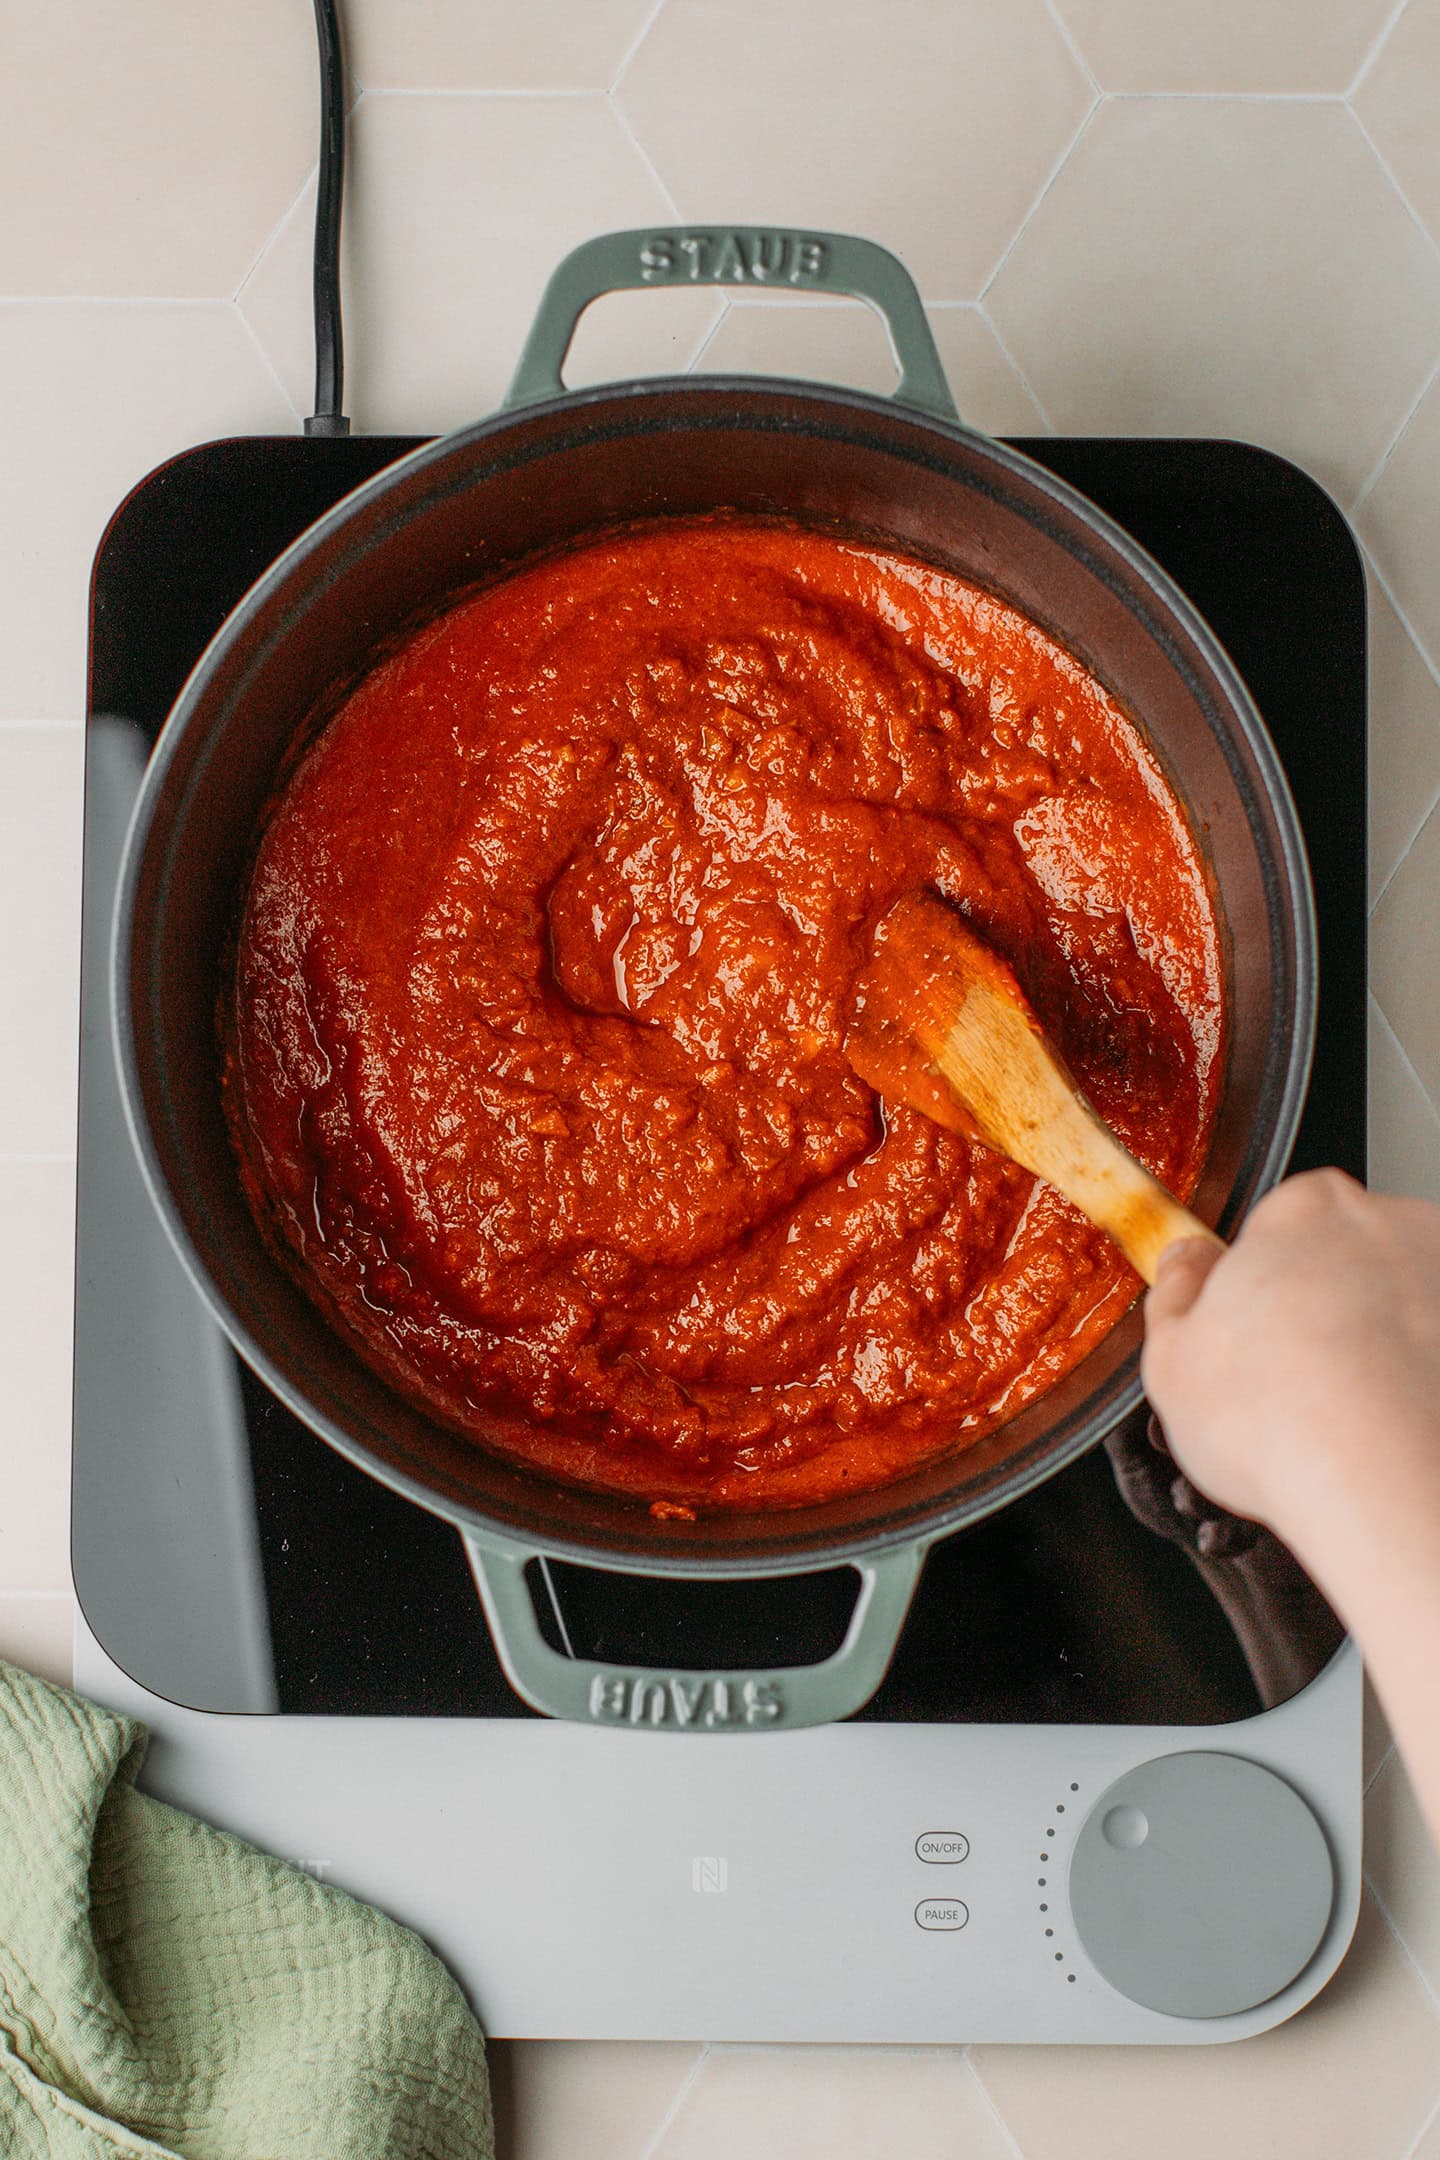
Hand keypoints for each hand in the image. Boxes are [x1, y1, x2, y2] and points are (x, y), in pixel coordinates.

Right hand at [1141, 1169, 1439, 1544]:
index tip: (1242, 1322)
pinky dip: (1416, 1374)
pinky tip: (1387, 1421)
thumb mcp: (1172, 1360)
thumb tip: (1183, 1267)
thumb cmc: (1286, 1421)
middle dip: (1319, 1303)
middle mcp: (1387, 1225)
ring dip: (1375, 1338)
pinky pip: (1429, 1347)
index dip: (1256, 1279)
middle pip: (1343, 1254)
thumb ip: (1175, 1295)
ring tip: (1340, 1411)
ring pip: (1399, 1300)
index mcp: (1304, 1209)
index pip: (1275, 1221)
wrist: (1390, 1487)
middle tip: (1286, 1373)